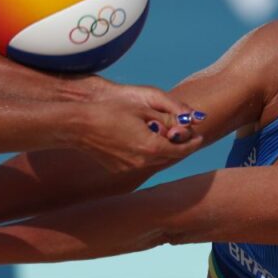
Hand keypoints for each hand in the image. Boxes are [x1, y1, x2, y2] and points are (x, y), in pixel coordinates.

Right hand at [73, 86, 205, 171]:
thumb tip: (187, 122)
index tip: (198, 136)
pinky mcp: (118, 168)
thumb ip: (167, 119)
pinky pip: (140, 162)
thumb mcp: (143, 110)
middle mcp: (142, 162)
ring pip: (155, 161)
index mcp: (151, 146)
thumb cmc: (110, 112)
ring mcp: (129, 167)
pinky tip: (141, 141)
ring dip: (162, 150)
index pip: (181, 149)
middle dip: (179, 147)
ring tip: (163, 137)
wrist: (79, 126)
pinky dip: (146, 153)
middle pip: (170, 157)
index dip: (192, 143)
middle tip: (184, 136)